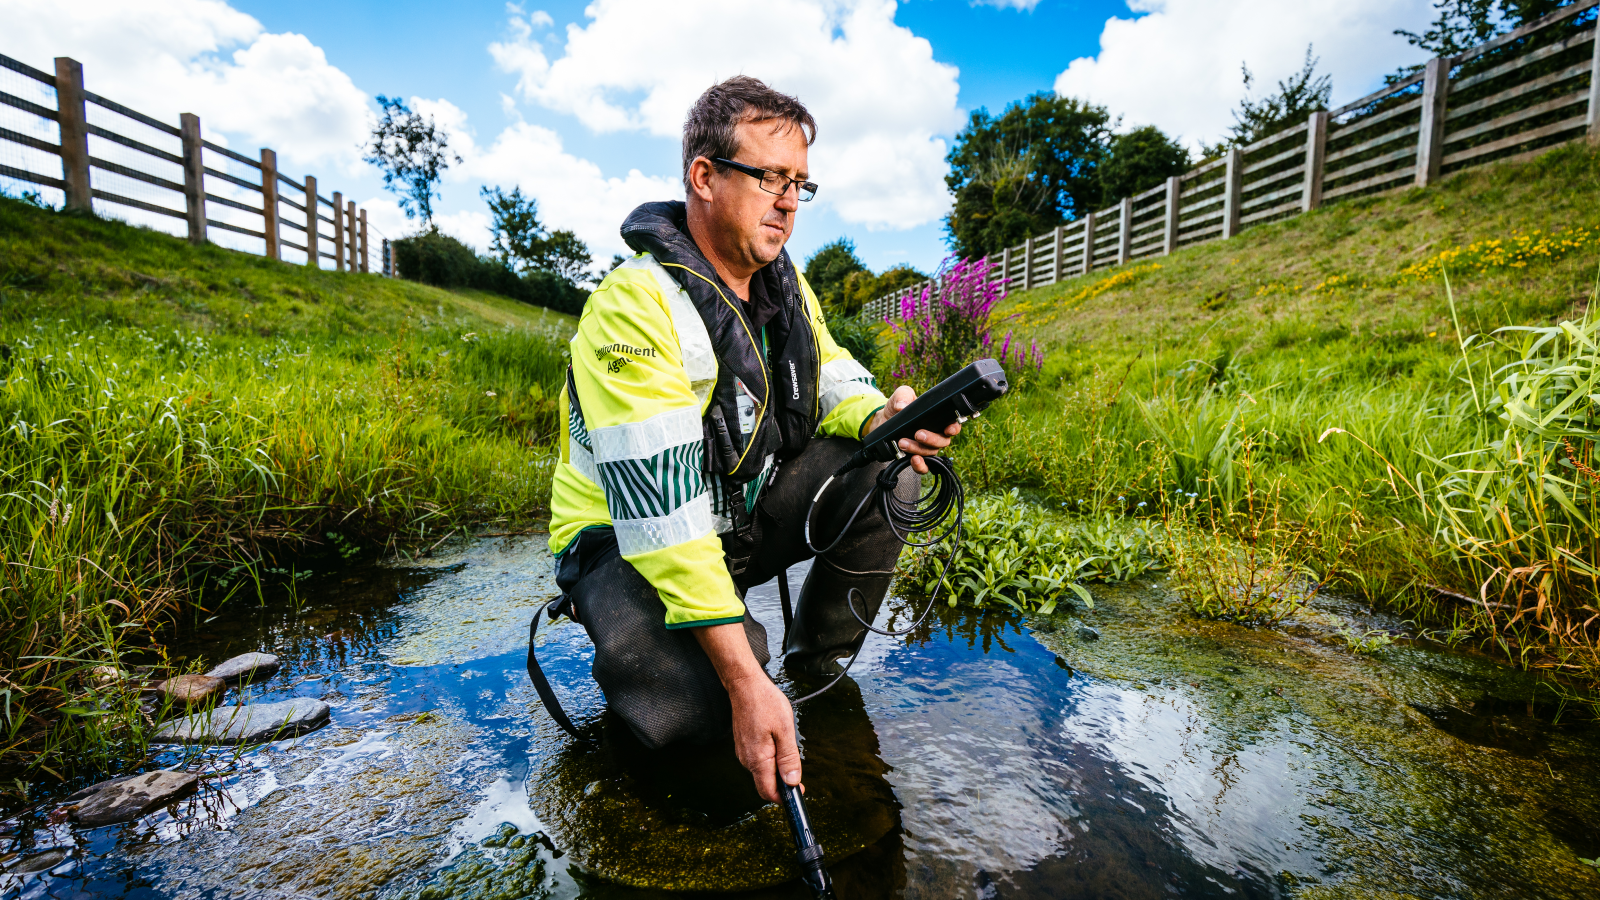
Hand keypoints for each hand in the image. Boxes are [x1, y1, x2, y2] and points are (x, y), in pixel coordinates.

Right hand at [727, 675, 801, 802]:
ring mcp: (743, 752)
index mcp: (758, 759)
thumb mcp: (785, 730)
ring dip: (776, 769)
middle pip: (765, 784)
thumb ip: (788, 758)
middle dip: (782, 783)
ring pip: (762, 772)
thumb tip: (792, 781)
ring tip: (786, 748)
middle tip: (796, 768)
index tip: (798, 791)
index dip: (784, 797)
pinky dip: (769, 759)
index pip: (768, 792)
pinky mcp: (743, 745)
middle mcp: (747, 760)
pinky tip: (776, 742)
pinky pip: (757, 760)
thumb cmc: (765, 703)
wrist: (745, 685)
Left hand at [864, 385, 961, 474]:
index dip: (954, 428)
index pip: (953, 425)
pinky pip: (924, 467)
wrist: (883, 420)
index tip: (948, 429)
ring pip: (931, 453)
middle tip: (917, 434)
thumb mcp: (902, 395)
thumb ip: (904, 395)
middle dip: (931, 439)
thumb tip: (902, 406)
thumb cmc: (898, 406)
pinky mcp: (916, 457)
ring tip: (902, 442)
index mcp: (938, 419)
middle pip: (943, 441)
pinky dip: (920, 466)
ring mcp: (926, 448)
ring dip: (917, 449)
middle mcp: (935, 435)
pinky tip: (913, 460)